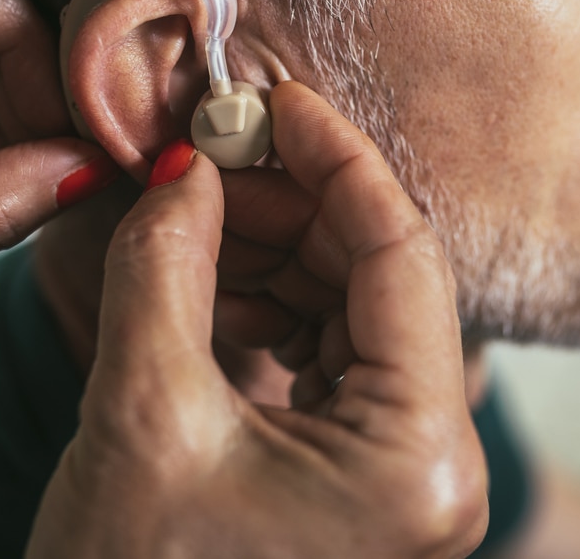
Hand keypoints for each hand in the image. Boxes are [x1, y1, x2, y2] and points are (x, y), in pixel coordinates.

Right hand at [28, 82, 488, 558]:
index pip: (403, 256)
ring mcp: (407, 478)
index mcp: (420, 460)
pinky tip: (210, 276)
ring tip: (195, 212)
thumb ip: (168, 266)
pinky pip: (335, 358)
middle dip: (295, 204)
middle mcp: (438, 468)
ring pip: (357, 313)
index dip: (337, 160)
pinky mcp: (366, 480)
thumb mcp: (141, 415)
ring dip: (278, 251)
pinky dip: (275, 306)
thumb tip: (188, 167)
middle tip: (211, 153)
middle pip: (384, 280)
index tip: (276, 98)